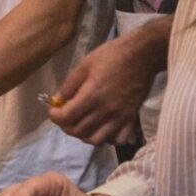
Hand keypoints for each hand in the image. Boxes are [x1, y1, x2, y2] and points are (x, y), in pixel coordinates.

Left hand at [49, 26, 162, 144]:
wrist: (142, 55)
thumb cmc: (112, 56)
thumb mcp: (84, 64)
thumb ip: (70, 85)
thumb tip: (58, 100)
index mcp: (92, 95)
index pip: (67, 117)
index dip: (55, 117)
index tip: (53, 111)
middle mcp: (105, 111)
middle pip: (79, 131)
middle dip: (66, 126)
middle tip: (64, 117)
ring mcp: (119, 117)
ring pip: (97, 140)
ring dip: (84, 135)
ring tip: (81, 124)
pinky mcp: (131, 119)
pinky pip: (117, 139)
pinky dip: (107, 139)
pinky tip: (102, 128)